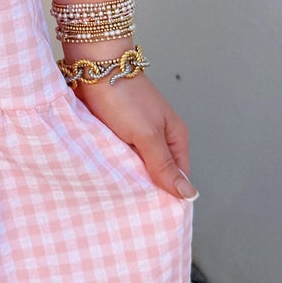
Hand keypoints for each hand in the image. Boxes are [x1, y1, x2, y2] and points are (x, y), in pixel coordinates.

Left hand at [68, 63, 195, 200]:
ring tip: (116, 195)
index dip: (168, 195)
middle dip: (145, 188)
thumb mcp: (147, 136)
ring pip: (135, 166)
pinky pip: (118, 156)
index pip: (178, 177)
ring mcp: (136, 134)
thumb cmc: (124, 96)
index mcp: (175, 137)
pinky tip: (105, 176)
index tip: (155, 214)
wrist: (92, 68)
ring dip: (127, 177)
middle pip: (157, 173)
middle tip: (132, 208)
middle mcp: (159, 137)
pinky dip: (113, 165)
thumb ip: (164, 166)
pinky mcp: (116, 132)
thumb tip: (188, 194)